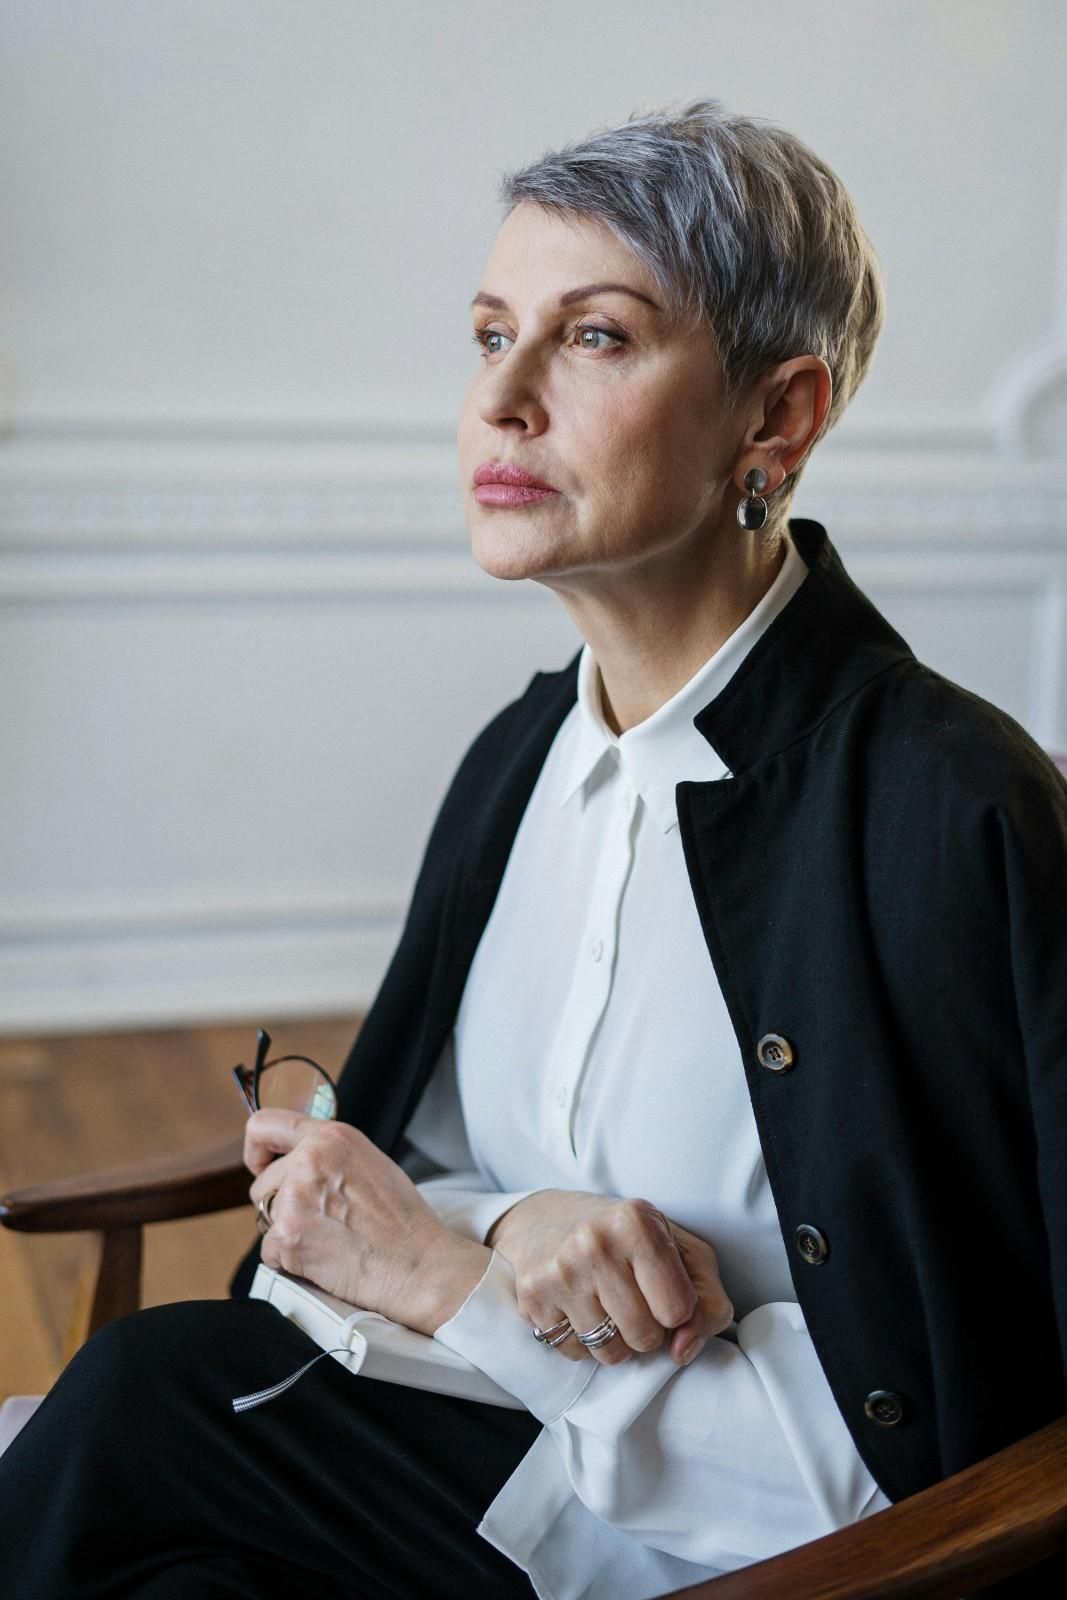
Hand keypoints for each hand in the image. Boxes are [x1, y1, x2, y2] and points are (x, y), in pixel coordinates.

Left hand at [245, 1110, 489, 1335]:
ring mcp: (296, 1197)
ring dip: (287, 1233)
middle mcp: (310, 1159)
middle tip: (323, 1222)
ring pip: (265, 1218)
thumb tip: (296, 1163)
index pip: (264, 1124)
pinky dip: (290, 1262)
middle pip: (262, 1184)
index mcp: (331, 1137)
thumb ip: (328, 1155)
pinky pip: (269, 1252)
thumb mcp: (368, 1163)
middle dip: (282, 1206)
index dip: (256, 1149)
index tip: (260, 1166)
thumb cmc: (402, 1222)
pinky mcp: (287, 1235)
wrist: (418, 1264)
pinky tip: (324, 1259)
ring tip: (330, 1239)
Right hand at [487, 1191, 732, 1366]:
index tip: (661, 1288)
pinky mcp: (532, 1296)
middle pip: (645, 1337)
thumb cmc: (631, 1240)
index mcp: (636, 1223)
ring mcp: (558, 1271)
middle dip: (647, 1328)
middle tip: (633, 1297)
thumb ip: (709, 1303)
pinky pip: (575, 1354)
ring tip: (607, 1304)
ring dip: (617, 1340)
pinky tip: (579, 1307)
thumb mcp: (684, 1253)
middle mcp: (593, 1243)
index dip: (677, 1309)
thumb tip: (682, 1352)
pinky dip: (584, 1341)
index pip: (678, 1310)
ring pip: (610, 1353)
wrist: (550, 1220)